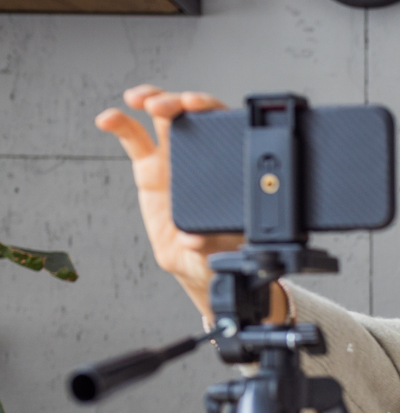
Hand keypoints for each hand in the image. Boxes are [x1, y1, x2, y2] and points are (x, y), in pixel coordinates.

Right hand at [95, 85, 243, 321]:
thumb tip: (193, 240)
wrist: (199, 262)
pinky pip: (134, 140)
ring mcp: (174, 160)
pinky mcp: (150, 169)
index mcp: (227, 167)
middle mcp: (202, 157)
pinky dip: (120, 124)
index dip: (211, 108)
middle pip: (191, 115)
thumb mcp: (224, 249)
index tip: (196, 105)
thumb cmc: (222, 250)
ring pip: (163, 119)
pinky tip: (108, 118)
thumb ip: (210, 242)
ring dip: (151, 100)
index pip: (225, 126)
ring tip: (138, 99)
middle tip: (161, 106)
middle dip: (175, 101)